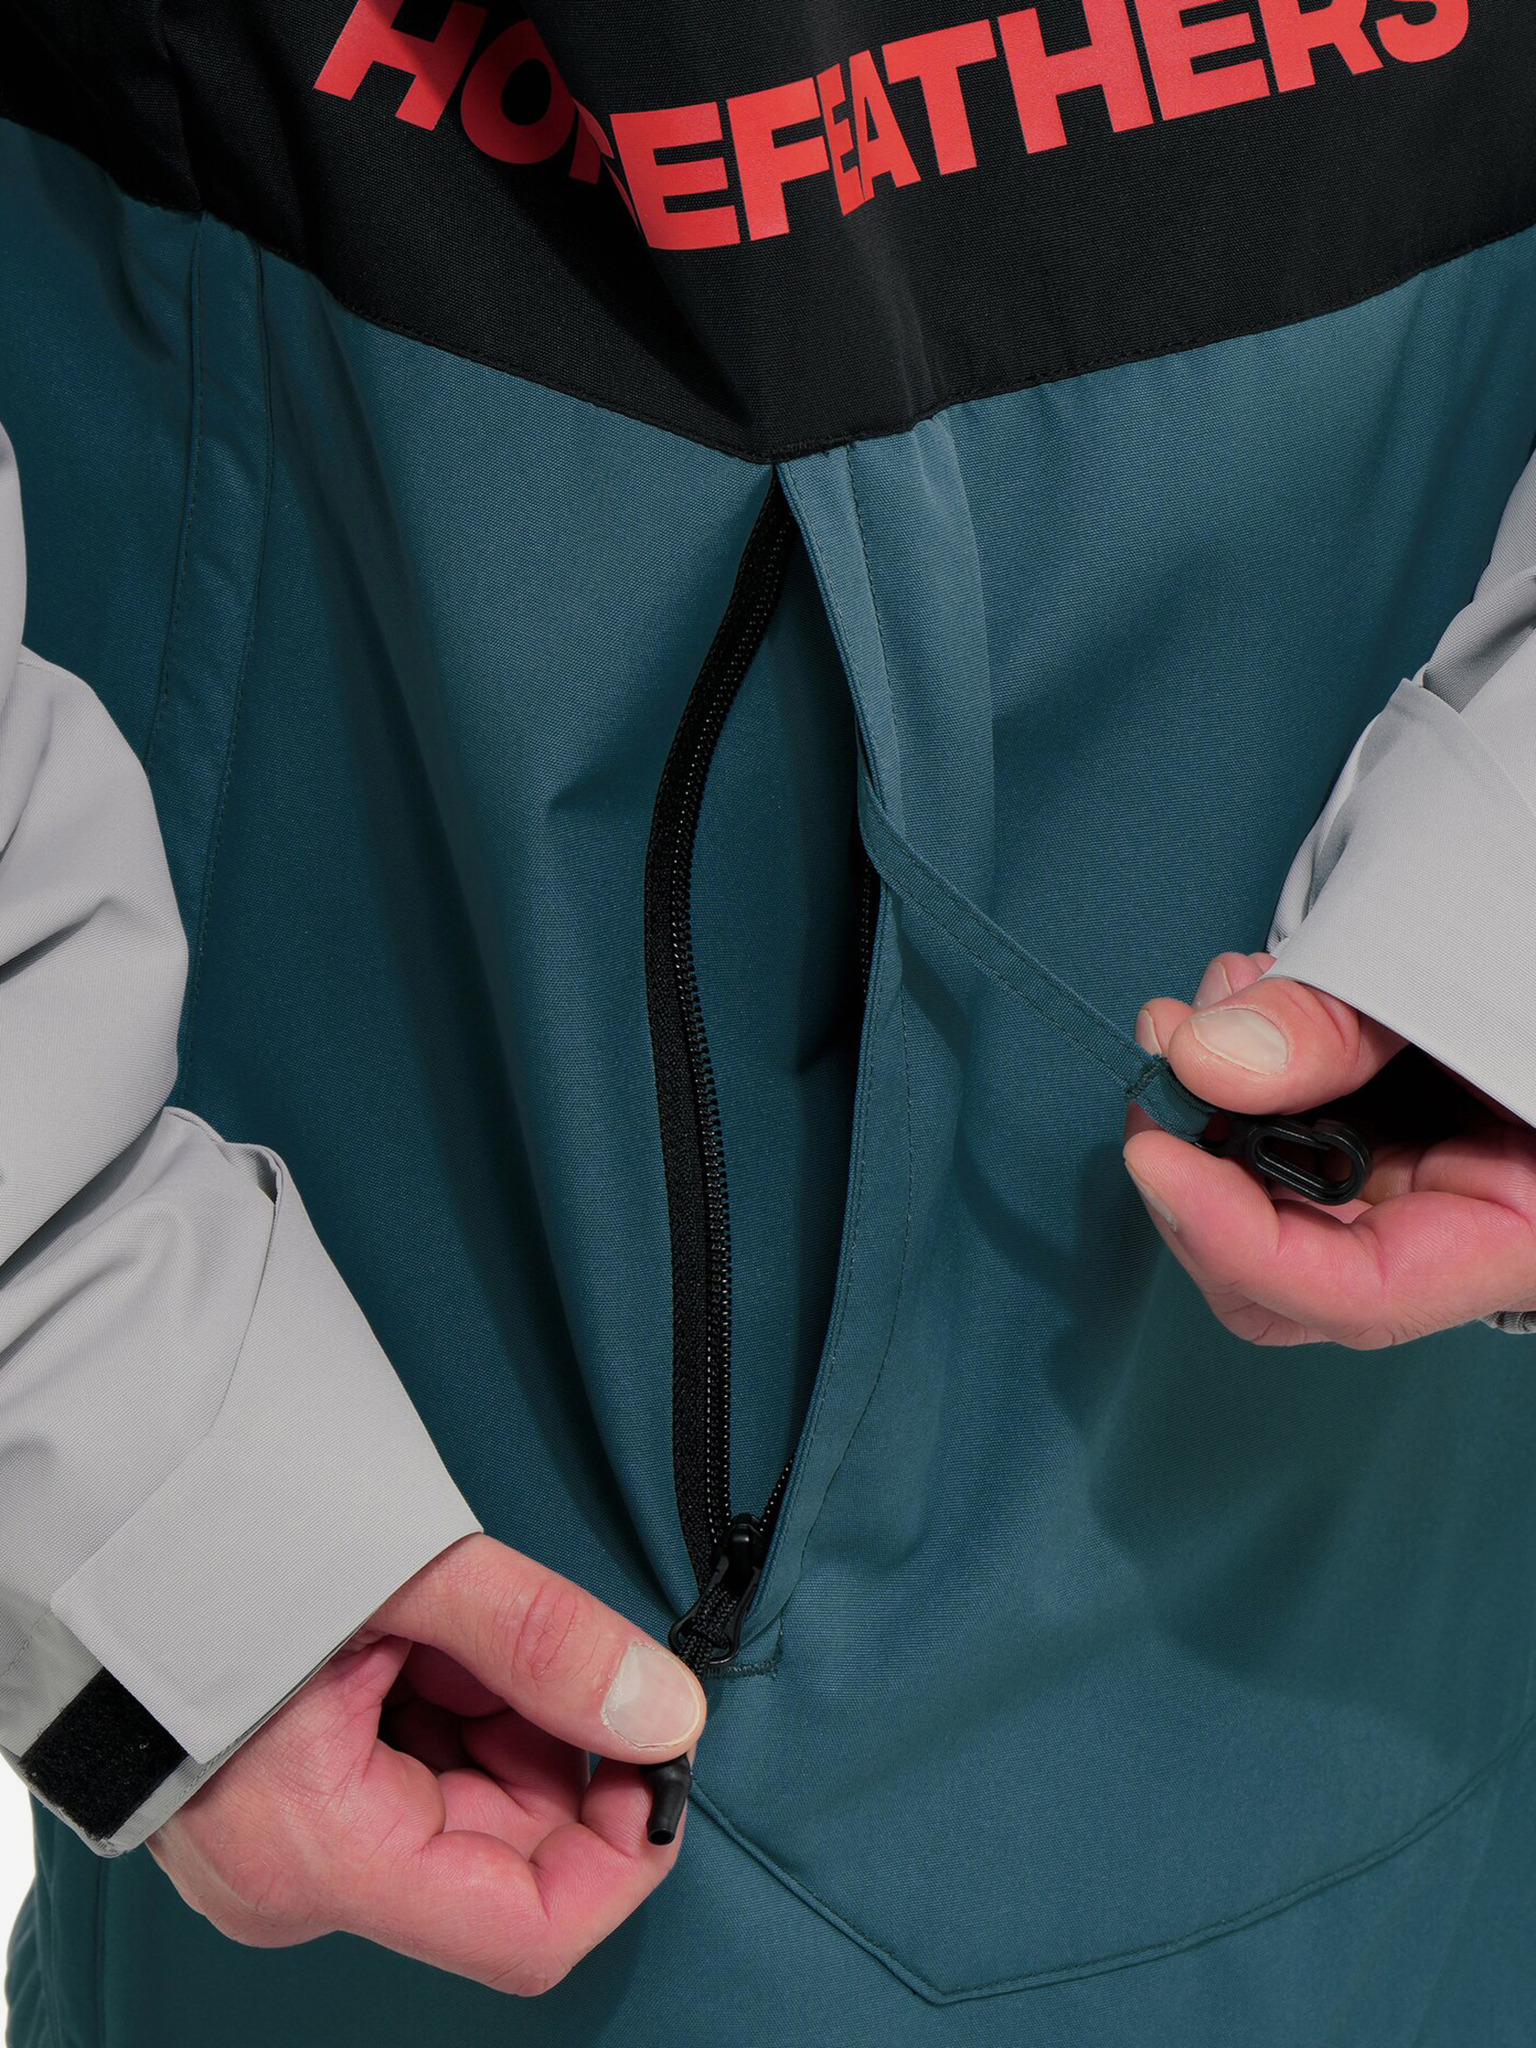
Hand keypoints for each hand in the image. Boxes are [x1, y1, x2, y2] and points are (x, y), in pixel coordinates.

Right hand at [147, 1533, 705, 1995]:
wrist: (97, 1505)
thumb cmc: (217, 1537)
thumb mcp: (407, 1577)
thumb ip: (543, 1645)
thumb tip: (666, 1712)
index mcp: (320, 1853)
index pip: (530, 1929)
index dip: (625, 1850)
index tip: (659, 1753)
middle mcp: (298, 1881)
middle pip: (505, 1858)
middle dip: (552, 1748)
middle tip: (530, 1637)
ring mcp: (285, 1848)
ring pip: (466, 1811)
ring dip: (498, 1715)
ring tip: (443, 1620)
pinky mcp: (285, 1806)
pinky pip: (412, 1780)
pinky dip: (450, 1706)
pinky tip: (415, 1635)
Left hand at [1123, 952, 1535, 1344]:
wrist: (1531, 897)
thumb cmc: (1526, 925)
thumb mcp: (1450, 974)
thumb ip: (1337, 1024)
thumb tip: (1203, 1061)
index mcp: (1523, 1227)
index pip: (1362, 1293)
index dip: (1238, 1242)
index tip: (1155, 1156)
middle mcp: (1462, 1225)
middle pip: (1290, 1265)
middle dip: (1204, 1164)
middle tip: (1168, 1056)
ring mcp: (1410, 1181)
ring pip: (1264, 1200)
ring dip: (1210, 1101)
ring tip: (1215, 999)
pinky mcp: (1372, 1130)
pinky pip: (1276, 1134)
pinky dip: (1236, 1068)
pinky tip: (1242, 996)